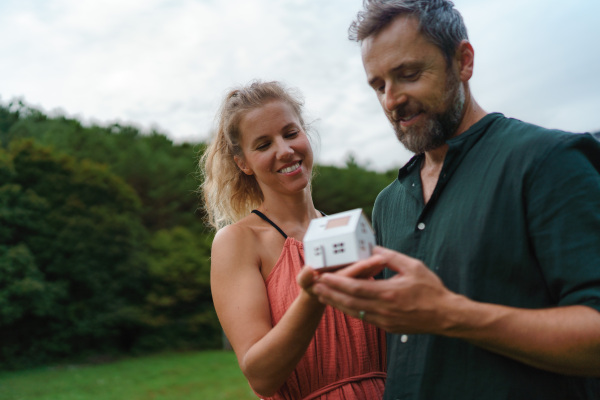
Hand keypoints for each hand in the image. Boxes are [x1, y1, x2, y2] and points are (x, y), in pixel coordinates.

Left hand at [312, 246, 462, 334]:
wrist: (446, 316)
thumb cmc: (431, 289)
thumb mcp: (412, 266)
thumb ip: (390, 256)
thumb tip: (372, 248)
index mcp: (388, 293)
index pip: (355, 288)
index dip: (336, 283)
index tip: (323, 275)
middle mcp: (383, 309)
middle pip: (348, 302)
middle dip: (329, 293)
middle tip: (313, 285)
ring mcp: (384, 320)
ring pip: (353, 312)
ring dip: (335, 303)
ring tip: (321, 293)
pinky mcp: (387, 326)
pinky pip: (363, 317)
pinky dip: (349, 309)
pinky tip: (340, 303)